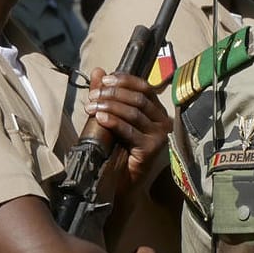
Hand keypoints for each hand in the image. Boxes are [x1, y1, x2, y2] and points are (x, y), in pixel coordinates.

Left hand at [84, 68, 172, 186]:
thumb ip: (107, 94)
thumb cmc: (118, 149)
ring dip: (110, 106)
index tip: (105, 79)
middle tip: (93, 96)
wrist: (122, 181)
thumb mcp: (112, 117)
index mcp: (156, 111)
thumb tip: (98, 71)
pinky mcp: (151, 149)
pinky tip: (100, 118)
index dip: (125, 80)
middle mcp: (163, 122)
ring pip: (134, 113)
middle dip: (113, 94)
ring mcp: (159, 136)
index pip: (145, 88)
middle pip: (139, 99)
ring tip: (91, 107)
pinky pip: (130, 131)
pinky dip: (114, 122)